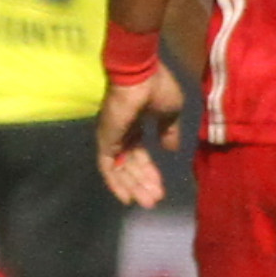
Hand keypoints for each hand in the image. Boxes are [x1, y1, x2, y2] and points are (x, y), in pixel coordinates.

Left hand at [95, 63, 187, 207]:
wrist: (140, 74)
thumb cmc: (157, 88)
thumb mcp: (171, 112)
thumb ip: (169, 132)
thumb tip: (171, 149)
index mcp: (137, 124)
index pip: (140, 154)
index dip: (150, 172)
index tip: (161, 189)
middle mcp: (121, 133)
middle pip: (130, 165)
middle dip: (143, 183)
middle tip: (154, 201)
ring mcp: (111, 136)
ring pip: (120, 169)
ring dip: (133, 186)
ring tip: (147, 202)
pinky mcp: (105, 139)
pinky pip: (107, 166)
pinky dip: (115, 183)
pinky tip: (126, 197)